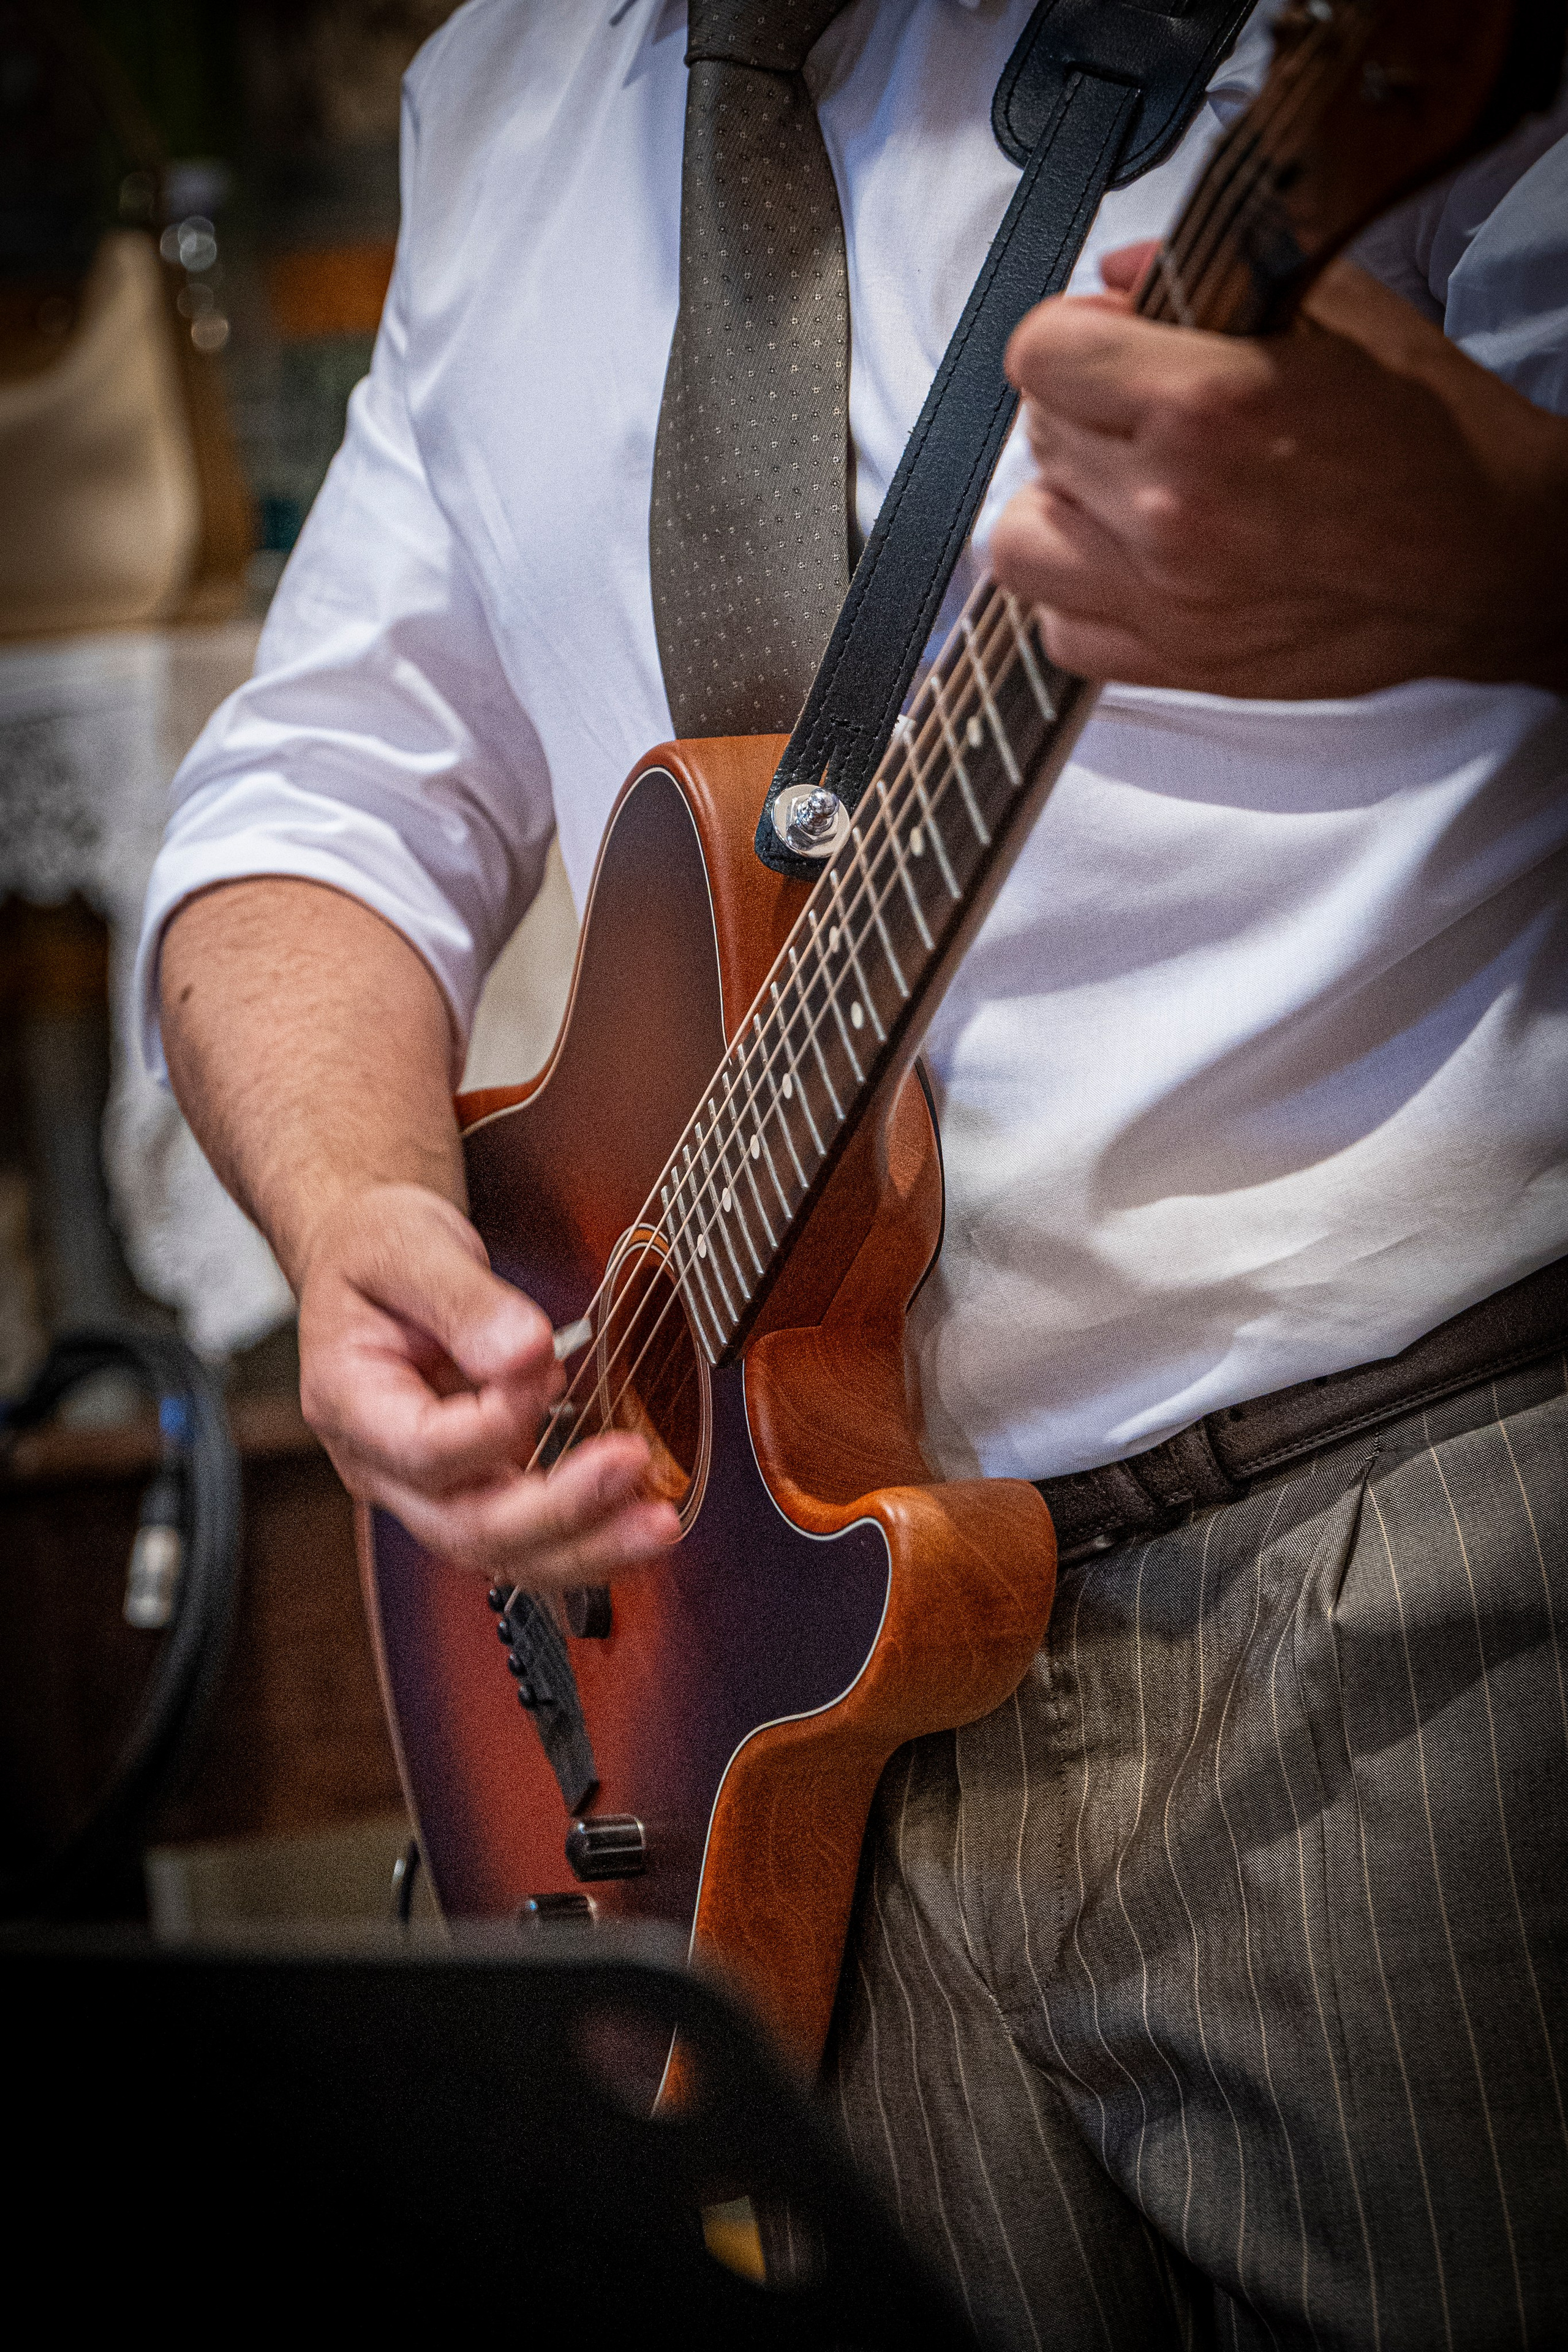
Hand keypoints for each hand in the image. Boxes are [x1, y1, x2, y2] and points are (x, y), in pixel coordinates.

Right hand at [296, 1182, 680, 1587]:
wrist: (370, 1263)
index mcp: (349, 1403)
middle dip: (557, 1512)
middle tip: (629, 1466)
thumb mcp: (409, 1247)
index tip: (547, 1364)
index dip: (496, 1421)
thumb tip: (529, 1352)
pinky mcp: (469, 1488)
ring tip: (655, 1525)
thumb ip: (465, 1300)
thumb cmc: (377, 1251)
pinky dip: (584, 1538)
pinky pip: (524, 1538)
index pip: (425, 1448)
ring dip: (584, 1548)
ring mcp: (424, 1488)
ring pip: (499, 1552)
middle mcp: (380, 1465)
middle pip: (466, 1527)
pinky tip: (636, 1523)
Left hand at [990, 243, 1567, 697]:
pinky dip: (1078, 597)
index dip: (1069, 337)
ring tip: (1117, 493)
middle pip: (1037, 436)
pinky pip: (1059, 631)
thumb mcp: (1333, 314)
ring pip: (1020, 542)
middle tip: (1139, 414)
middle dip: (1080, 412)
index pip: (1039, 354)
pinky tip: (1129, 566)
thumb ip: (1202, 285)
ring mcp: (1163, 595)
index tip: (1103, 342)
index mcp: (1204, 406)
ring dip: (1058, 509)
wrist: (1485, 559)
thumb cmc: (1426, 440)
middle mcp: (1167, 506)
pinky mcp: (1174, 663)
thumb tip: (1115, 277)